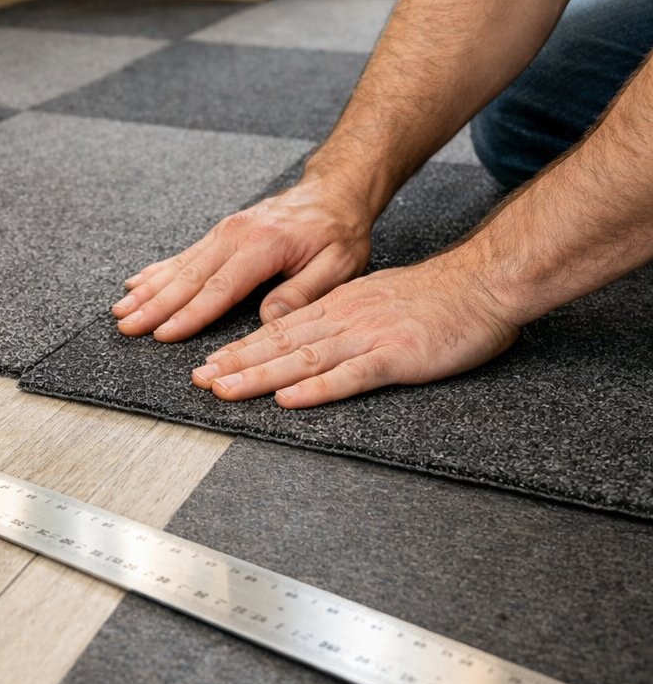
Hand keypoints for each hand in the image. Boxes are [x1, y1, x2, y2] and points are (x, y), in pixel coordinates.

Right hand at [111, 169, 373, 341]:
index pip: (220, 287)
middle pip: (190, 277)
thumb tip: (269, 320)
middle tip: (127, 326)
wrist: (333, 192)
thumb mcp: (339, 265)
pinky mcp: (221, 233)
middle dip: (155, 304)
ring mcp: (225, 231)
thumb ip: (303, 292)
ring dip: (148, 289)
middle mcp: (237, 234)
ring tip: (121, 310)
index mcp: (264, 245)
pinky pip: (184, 254)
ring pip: (180, 265)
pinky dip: (158, 270)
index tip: (164, 334)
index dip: (190, 314)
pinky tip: (137, 282)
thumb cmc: (339, 232)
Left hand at [190, 250, 519, 406]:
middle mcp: (345, 319)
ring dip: (260, 376)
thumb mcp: (379, 299)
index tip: (211, 363)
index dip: (242, 348)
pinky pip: (350, 375)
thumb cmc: (439, 298)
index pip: (281, 329)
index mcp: (341, 307)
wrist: (483, 284)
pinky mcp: (396, 356)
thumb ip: (346, 317)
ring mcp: (369, 337)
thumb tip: (314, 336)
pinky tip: (289, 399)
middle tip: (199, 380)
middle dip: (236, 363)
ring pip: (303, 359)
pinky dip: (317, 388)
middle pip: (280, 343)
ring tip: (225, 390)